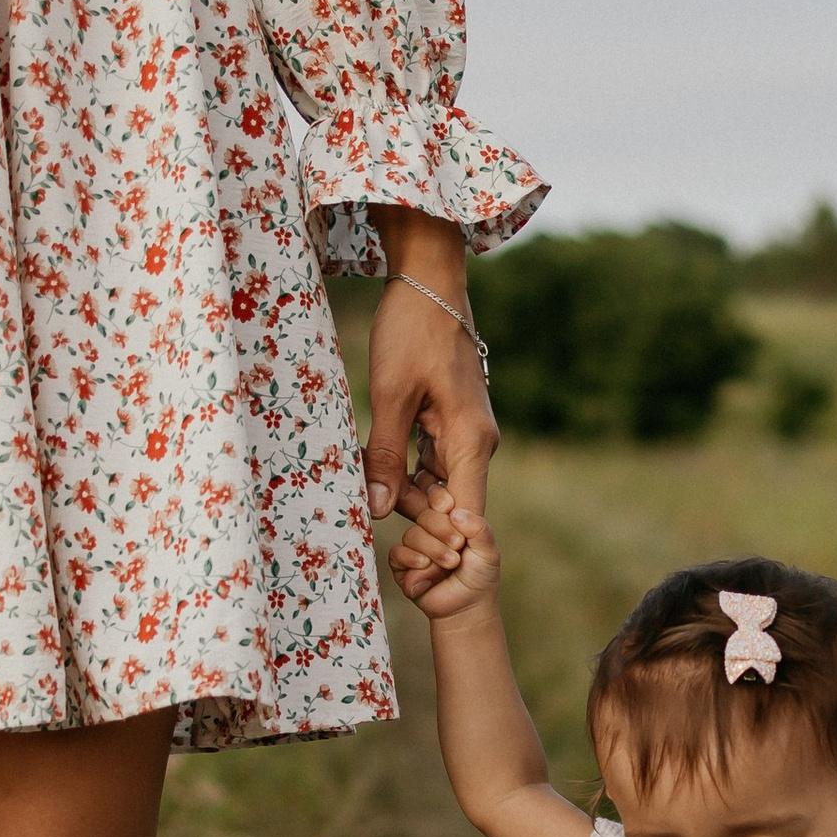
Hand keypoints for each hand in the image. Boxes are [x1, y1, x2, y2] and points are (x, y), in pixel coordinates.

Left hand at [362, 211, 496, 519]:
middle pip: (446, 502)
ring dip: (398, 487)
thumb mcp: (390, 395)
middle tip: (363, 502)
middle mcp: (476, 442)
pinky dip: (402, 465)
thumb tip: (378, 511)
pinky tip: (370, 459)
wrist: (429, 280)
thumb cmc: (412, 331)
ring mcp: (464, 432)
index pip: (464, 515)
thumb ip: (385, 455)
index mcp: (470, 441)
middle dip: (407, 512)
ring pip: (433, 482)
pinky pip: (429, 459)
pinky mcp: (451, 420)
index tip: (405, 556)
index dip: (438, 543)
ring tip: (360, 476)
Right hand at [391, 473, 497, 619]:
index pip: (438, 497)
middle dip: (442, 532)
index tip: (449, 507)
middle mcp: (430, 529)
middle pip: (425, 516)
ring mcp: (415, 545)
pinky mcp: (402, 564)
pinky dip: (413, 559)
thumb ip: (479, 529)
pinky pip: (398, 553)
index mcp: (450, 519)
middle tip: (458, 548)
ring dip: (433, 550)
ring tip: (449, 564)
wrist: (468, 606)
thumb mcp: (488, 551)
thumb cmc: (479, 576)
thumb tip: (456, 512)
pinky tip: (426, 566)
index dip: (441, 500)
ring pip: (412, 535)